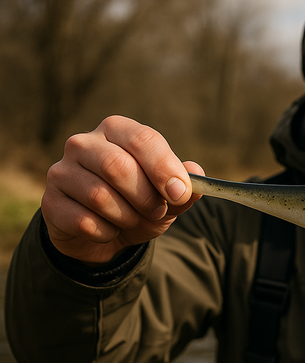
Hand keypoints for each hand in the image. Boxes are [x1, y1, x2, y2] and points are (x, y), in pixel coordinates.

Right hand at [42, 116, 203, 263]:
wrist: (106, 233)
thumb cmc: (140, 203)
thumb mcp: (169, 197)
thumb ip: (185, 186)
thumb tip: (196, 175)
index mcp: (117, 130)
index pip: (142, 139)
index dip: (164, 168)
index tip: (179, 193)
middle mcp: (84, 143)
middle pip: (117, 166)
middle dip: (145, 197)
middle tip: (157, 211)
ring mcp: (62, 171)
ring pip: (100, 196)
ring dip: (127, 217)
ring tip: (132, 219)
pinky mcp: (51, 202)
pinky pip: (85, 222)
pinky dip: (107, 232)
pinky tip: (108, 229)